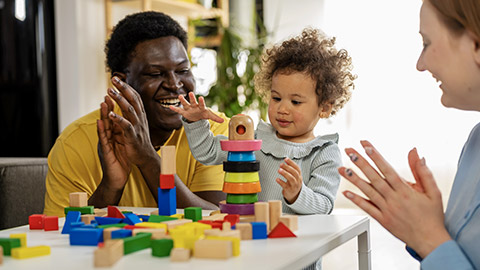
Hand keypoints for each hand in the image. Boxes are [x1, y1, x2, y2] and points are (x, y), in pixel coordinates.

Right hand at [96, 95, 131, 190]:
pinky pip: (103, 140)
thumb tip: (126, 126)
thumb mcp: (123, 146)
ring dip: (103, 115)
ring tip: (103, 102)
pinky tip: (100, 122)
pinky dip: (101, 130)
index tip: (117, 95)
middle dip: (108, 106)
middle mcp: (108, 138)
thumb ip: (122, 136)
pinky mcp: (105, 152)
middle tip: (108, 92)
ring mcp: (105, 144)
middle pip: (108, 120)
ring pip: (103, 127)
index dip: (115, 108)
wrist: (116, 180)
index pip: (114, 119)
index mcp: (114, 136)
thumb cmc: (120, 163)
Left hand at [106, 77, 159, 167]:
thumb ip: (132, 112)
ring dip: (119, 99)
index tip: (117, 78)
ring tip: (110, 91)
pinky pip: (126, 126)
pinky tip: (110, 113)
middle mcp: (140, 118)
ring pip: (129, 110)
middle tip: (113, 79)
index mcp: (140, 115)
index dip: (126, 87)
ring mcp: (138, 127)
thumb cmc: (139, 140)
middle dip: (123, 88)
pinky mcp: (133, 136)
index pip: (134, 97)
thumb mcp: (137, 123)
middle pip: (133, 100)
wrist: (146, 157)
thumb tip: (127, 100)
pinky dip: (118, 119)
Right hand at [169, 92, 223, 122]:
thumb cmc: (203, 113)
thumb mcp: (209, 115)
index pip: (202, 104)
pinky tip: (170, 106)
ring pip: (185, 104)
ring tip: (179, 96)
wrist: (197, 115)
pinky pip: (178, 110)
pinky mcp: (184, 112)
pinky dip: (174, 109)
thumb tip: (223, 121)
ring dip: (183, 100)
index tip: (201, 97)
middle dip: (192, 98)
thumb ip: (215, 118)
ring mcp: (189, 108)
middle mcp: (194, 106)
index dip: (201, 101)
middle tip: (190, 93)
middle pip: (193, 102)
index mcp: (201, 107)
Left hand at [276, 158, 302, 203]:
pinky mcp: (289, 190)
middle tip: (281, 164)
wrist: (295, 196)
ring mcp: (294, 186)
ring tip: (279, 170)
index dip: (291, 163)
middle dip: (288, 168)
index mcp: (299, 176)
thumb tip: (286, 160)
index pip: (297, 168)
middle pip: (294, 173)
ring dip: (285, 174)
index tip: (286, 159)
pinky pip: (285, 186)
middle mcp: (298, 180)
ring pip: (291, 179)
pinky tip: (277, 179)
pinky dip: (281, 182)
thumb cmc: (293, 184)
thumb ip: (291, 169)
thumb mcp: (295, 177)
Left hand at [338, 140, 450, 257]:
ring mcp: (387, 210)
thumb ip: (423, 171)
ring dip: (354, 179)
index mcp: (406, 190)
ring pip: (367, 191)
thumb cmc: (432, 216)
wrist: (430, 240)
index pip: (387, 169)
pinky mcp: (383, 220)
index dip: (375, 156)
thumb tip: (417, 153)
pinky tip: (346, 192)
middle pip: (374, 177)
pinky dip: (356, 200)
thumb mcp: (433, 192)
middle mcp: (394, 199)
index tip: (366, 145)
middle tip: (349, 151)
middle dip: (360, 162)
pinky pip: (367, 208)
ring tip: (342, 169)